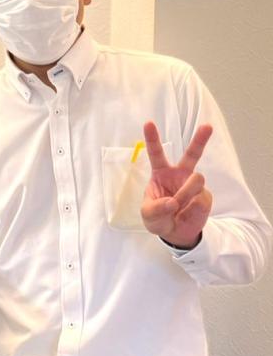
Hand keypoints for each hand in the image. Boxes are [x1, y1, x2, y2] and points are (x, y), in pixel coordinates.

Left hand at [141, 121, 213, 248]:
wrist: (175, 233)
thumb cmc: (158, 218)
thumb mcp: (148, 215)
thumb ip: (156, 209)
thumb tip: (172, 202)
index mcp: (161, 173)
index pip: (156, 153)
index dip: (152, 138)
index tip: (148, 122)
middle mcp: (180, 174)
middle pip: (192, 154)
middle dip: (200, 139)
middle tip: (208, 126)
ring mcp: (194, 184)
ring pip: (197, 180)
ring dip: (186, 194)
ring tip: (178, 206)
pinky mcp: (206, 197)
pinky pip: (201, 200)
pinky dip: (192, 210)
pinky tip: (187, 213)